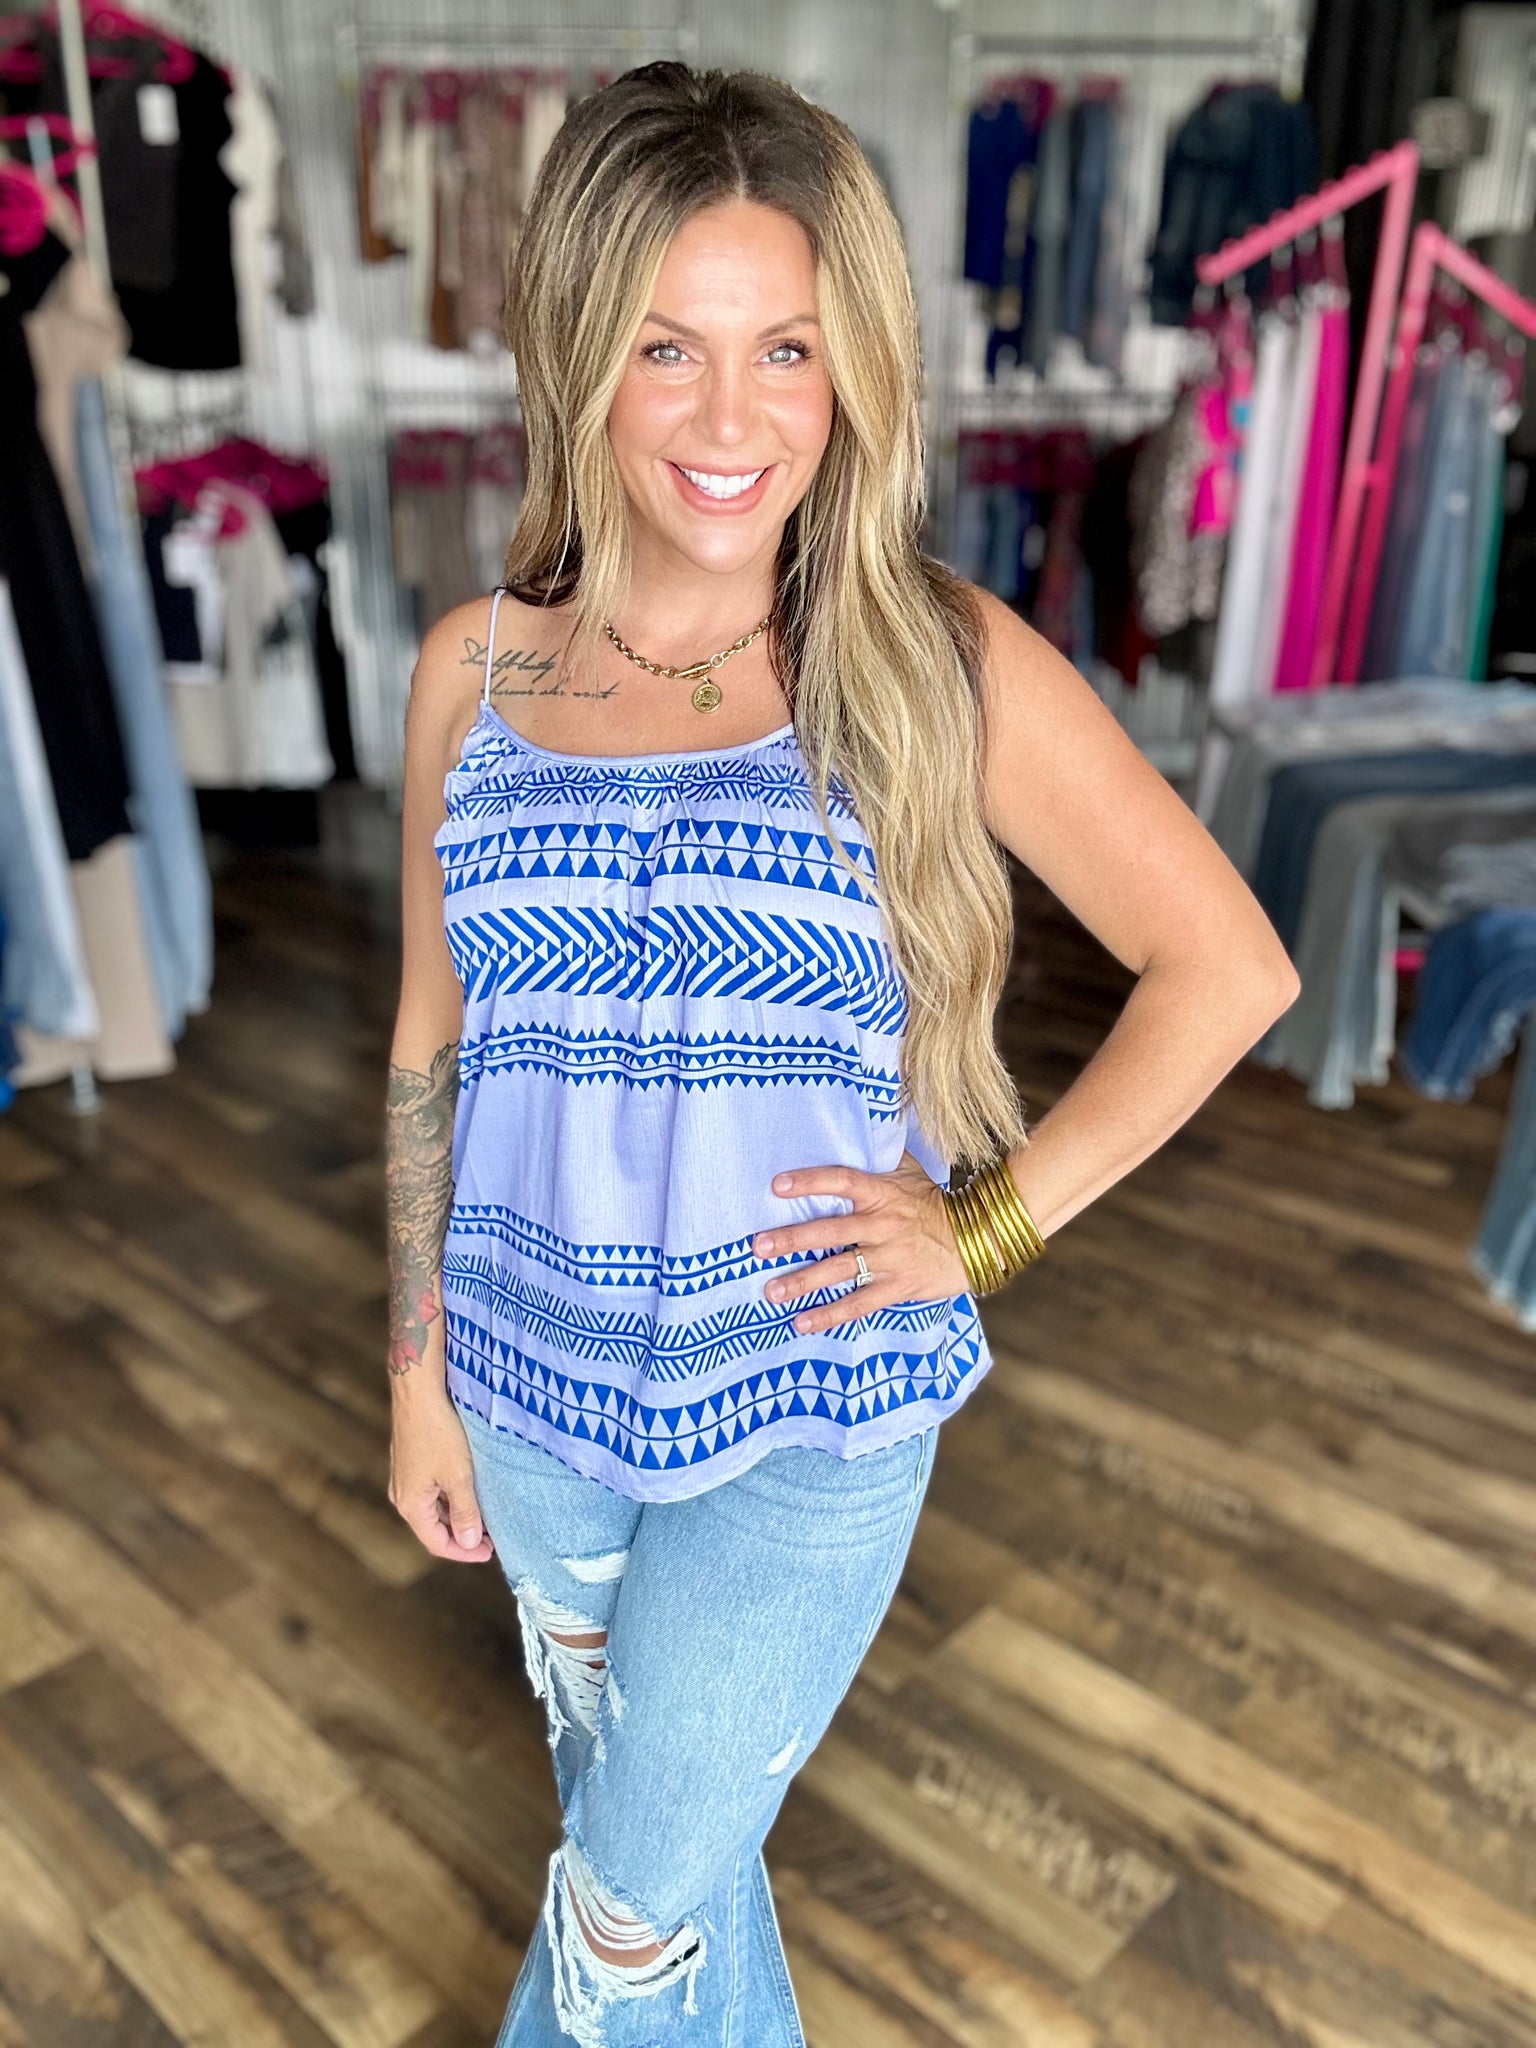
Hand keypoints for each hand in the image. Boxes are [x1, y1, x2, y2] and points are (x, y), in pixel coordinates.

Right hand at [388, 1387, 495, 1562]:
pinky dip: (452, 1497)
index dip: (465, 1552)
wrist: (419, 1390)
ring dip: (459, 1515)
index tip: (492, 1551)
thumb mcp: (459, 1475)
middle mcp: (402, 1495)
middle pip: (435, 1527)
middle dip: (464, 1534)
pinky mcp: (411, 1462)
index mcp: (410, 1505)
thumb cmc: (439, 1431)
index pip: (438, 1543)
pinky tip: (472, 1490)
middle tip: (494, 1534)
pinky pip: (432, 1490)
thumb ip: (465, 1512)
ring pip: (435, 1508)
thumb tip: (470, 1543)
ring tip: (488, 1514)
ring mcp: (405, 1478)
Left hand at [751, 1150, 967, 1334]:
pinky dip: (830, 1315)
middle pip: (831, 1231)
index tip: (777, 1186)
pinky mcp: (897, 1287)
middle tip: (758, 1246)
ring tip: (771, 1291)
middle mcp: (883, 1226)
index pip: (843, 1182)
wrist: (976, 1240)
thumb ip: (881, 1155)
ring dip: (803, 1282)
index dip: (810, 1182)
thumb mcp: (911, 1172)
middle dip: (792, 1239)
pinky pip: (858, 1303)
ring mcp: (889, 1258)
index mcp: (883, 1194)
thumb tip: (860, 1121)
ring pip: (840, 1270)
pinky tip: (801, 1322)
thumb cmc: (934, 1203)